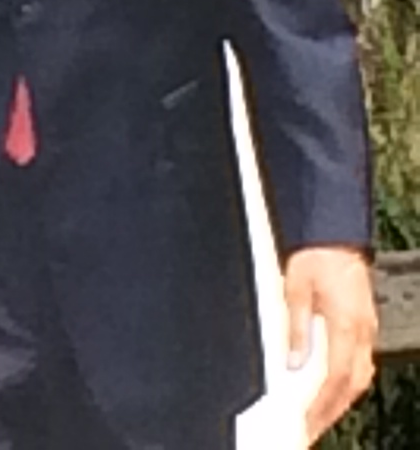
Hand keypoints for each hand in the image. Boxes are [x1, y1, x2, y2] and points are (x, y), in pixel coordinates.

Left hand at [283, 244, 376, 441]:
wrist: (334, 235)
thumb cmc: (315, 258)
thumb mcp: (295, 290)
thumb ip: (296, 328)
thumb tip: (295, 363)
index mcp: (346, 325)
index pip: (337, 377)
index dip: (323, 404)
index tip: (307, 421)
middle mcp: (362, 332)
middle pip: (352, 384)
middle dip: (332, 409)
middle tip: (311, 427)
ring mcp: (366, 330)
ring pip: (359, 376)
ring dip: (341, 398)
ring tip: (320, 416)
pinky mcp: (364, 326)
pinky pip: (360, 363)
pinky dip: (347, 381)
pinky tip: (333, 389)